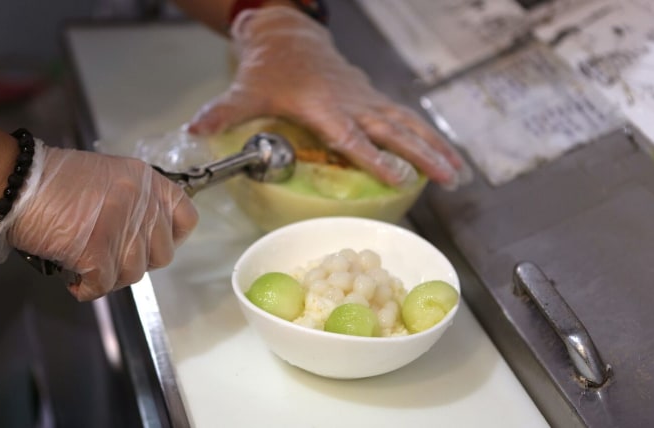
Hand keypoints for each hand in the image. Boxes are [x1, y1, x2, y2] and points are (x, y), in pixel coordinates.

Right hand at [2, 145, 197, 300]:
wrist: (16, 180)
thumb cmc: (53, 178)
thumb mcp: (109, 175)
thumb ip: (134, 200)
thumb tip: (140, 232)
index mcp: (148, 182)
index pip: (186, 218)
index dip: (172, 237)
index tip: (151, 243)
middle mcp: (142, 204)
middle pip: (162, 254)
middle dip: (137, 261)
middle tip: (111, 257)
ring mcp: (122, 228)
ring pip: (134, 273)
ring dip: (111, 276)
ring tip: (88, 265)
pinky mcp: (98, 251)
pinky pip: (104, 285)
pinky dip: (88, 288)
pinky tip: (75, 279)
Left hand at [187, 6, 469, 187]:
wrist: (291, 39)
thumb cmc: (270, 70)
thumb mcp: (245, 90)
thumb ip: (224, 111)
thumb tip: (195, 127)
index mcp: (323, 105)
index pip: (351, 135)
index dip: (374, 157)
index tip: (398, 177)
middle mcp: (352, 102)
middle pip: (392, 130)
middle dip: (421, 154)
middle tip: (448, 179)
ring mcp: (367, 99)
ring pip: (407, 123)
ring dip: (434, 148)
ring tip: (458, 175)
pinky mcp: (374, 98)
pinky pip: (406, 118)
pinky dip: (428, 136)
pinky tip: (445, 155)